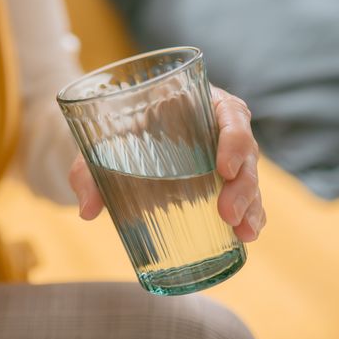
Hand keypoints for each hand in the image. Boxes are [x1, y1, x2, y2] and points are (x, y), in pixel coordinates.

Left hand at [68, 85, 264, 241]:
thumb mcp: (97, 142)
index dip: (234, 138)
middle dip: (243, 184)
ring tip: (244, 233)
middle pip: (246, 150)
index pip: (230, 112)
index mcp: (197, 102)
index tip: (223, 168)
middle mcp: (216, 127)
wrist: (111, 140)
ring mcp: (223, 156)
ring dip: (252, 205)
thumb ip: (87, 170)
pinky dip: (250, 215)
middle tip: (227, 213)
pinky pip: (245, 196)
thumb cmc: (112, 131)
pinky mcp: (221, 181)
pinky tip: (246, 236)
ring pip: (250, 177)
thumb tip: (87, 210)